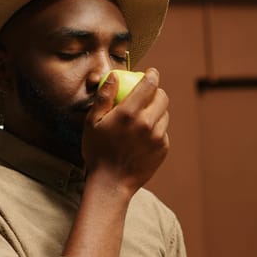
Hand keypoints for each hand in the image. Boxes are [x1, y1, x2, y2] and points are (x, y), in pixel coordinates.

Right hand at [82, 67, 169, 195]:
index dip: (152, 75)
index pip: (149, 85)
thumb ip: (104, 97)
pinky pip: (163, 131)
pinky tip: (142, 137)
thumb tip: (114, 76)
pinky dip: (155, 129)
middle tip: (147, 95)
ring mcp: (158, 137)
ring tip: (141, 119)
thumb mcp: (92, 122)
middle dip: (156, 92)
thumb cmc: (97, 151)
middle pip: (162, 97)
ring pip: (164, 114)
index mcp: (129, 113)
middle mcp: (147, 123)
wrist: (111, 184)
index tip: (150, 72)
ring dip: (156, 112)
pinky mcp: (163, 149)